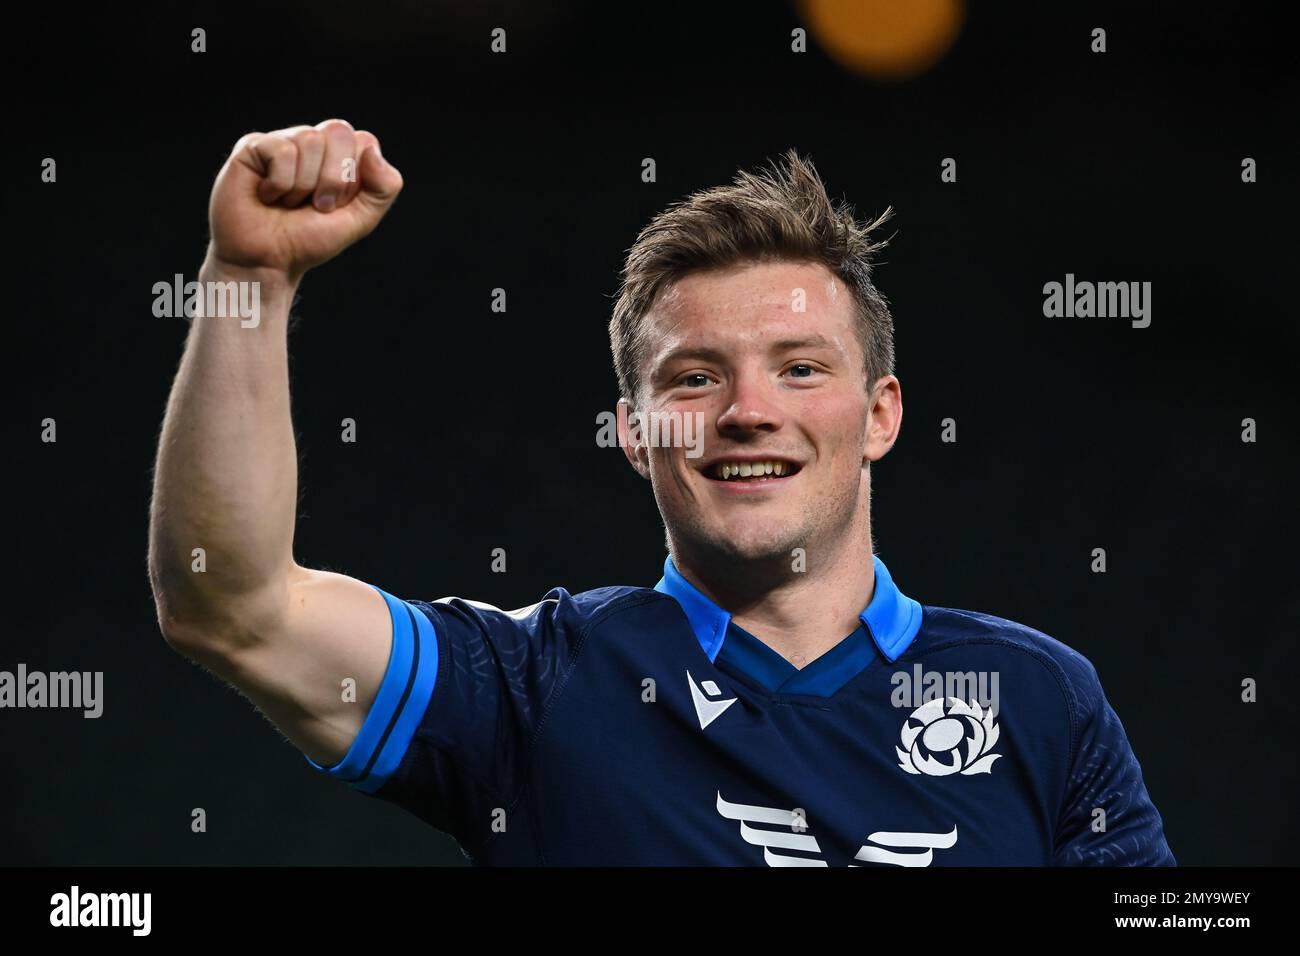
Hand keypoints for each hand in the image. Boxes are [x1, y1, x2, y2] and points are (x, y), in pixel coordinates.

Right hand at [206, 119, 402, 281]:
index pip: (365, 141)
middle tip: (316, 205)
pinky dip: (279, 183)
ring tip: (288, 203)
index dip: (354, 179)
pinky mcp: (254, 146)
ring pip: (310, 139)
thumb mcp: (361, 219)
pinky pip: (281, 150)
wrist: (268, 261)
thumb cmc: (309, 239)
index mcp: (341, 157)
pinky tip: (267, 195)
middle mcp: (314, 144)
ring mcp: (284, 141)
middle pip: (339, 131)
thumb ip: (384, 187)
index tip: (338, 205)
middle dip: (333, 178)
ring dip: (303, 185)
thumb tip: (372, 150)